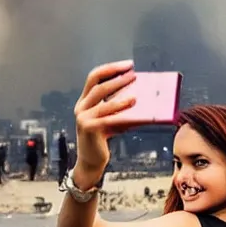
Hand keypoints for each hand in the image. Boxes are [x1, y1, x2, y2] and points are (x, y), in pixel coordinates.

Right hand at [73, 60, 136, 188]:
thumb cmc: (104, 138)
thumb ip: (121, 108)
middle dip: (117, 78)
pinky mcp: (89, 128)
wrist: (92, 161)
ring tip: (135, 94)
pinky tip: (132, 108)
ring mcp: (83, 118)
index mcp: (85, 101)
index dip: (111, 69)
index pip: (94, 77)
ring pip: (103, 102)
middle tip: (134, 75)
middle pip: (98, 86)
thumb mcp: (113, 119)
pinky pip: (107, 118)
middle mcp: (81, 107)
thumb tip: (144, 96)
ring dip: (120, 96)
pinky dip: (120, 112)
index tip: (128, 65)